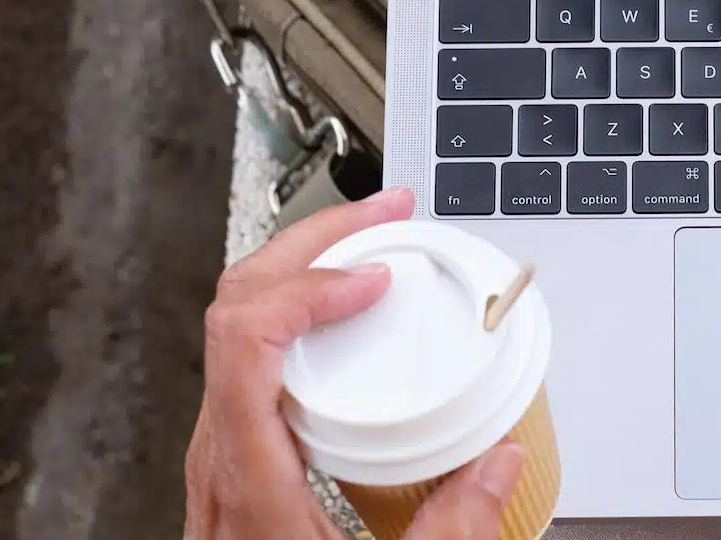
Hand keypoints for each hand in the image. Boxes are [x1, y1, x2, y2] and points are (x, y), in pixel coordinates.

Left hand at [185, 186, 526, 539]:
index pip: (243, 338)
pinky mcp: (235, 459)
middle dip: (314, 242)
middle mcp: (220, 455)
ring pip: (236, 324)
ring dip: (305, 268)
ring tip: (374, 245)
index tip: (375, 279)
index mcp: (248, 480)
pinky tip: (352, 319)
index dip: (307, 287)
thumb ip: (452, 531)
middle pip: (235, 307)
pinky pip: (252, 356)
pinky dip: (301, 312)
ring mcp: (221, 454)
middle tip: (387, 213)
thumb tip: (500, 458)